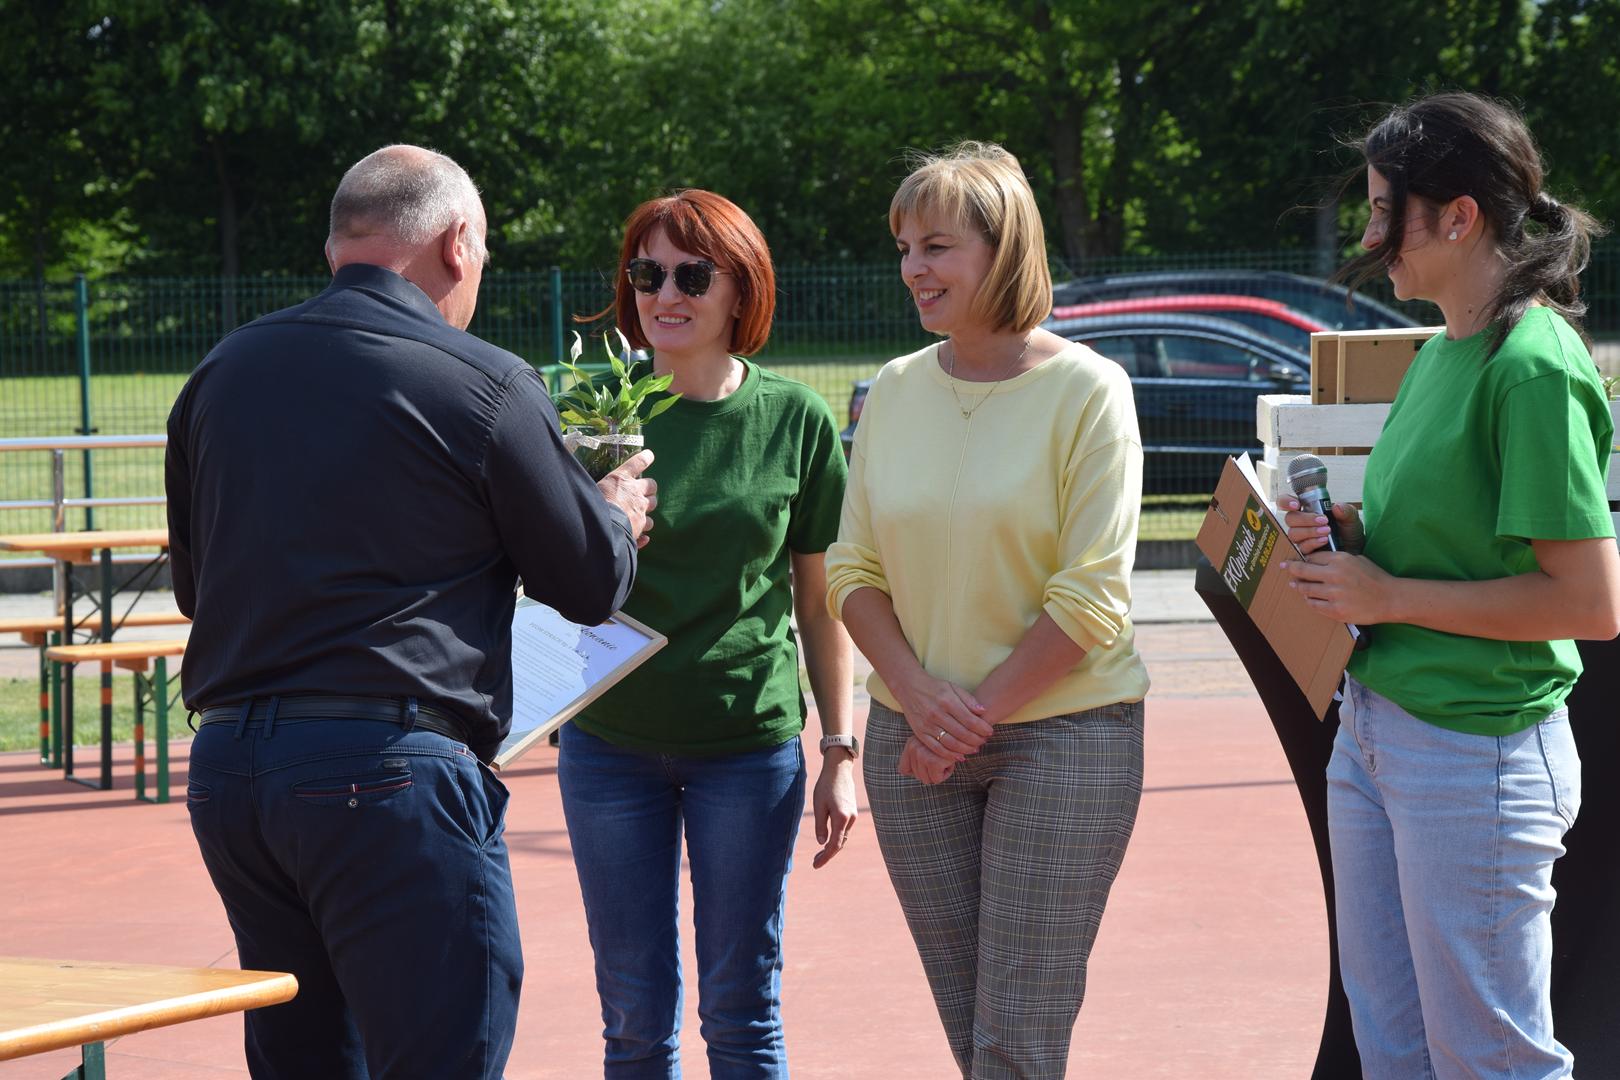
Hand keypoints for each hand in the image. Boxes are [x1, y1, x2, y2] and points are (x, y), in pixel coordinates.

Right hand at [598, 449, 656, 548]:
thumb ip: (601, 487)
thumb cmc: (592, 506)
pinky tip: (642, 534)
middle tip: (642, 492)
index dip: (644, 458)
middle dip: (648, 488)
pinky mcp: (642, 525)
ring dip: (647, 506)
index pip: (638, 463)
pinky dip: (645, 528)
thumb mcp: (592, 490)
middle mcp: (635, 492)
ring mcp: (641, 508)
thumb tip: (589, 486)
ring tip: (639, 511)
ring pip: (652, 504)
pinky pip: (649, 524)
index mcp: (621, 479)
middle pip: (651, 485)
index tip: (649, 455)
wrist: (600, 528)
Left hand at [811, 751, 857, 868]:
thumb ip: (821, 825)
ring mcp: (853, 816)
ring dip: (832, 846)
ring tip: (819, 854)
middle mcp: (850, 819)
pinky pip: (844, 830)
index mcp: (841, 818)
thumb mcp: (819, 806)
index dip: (825, 857)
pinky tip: (828, 839)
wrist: (839, 769)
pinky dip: (836, 837)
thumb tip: (822, 843)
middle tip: (815, 862)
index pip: (834, 845)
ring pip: (843, 837)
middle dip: (827, 854)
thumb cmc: (826, 786)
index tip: (816, 865)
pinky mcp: (852, 812)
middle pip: (840, 843)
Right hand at [892, 672, 992, 761]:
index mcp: (947, 701)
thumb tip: (983, 711)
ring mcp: (927, 725)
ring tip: (974, 749)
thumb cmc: (934, 687)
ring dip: (965, 749)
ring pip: (950, 743)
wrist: (909, 687)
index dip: (982, 728)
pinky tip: (959, 756)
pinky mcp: (920, 733)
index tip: (990, 731)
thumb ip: (968, 699)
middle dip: (976, 740)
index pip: (969, 720)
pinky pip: (936, 748)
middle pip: (961, 733)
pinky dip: (949, 755)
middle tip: (984, 741)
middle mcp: (936, 714)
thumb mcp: (952, 687)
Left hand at [898, 736, 955, 784]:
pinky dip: (945, 774)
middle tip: (940, 758)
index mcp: (911, 744)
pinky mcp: (933, 761)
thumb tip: (905, 773)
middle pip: (917, 776)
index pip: (903, 770)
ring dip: (938, 773)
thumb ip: (916, 757)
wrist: (966, 734)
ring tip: (944, 758)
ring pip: (926, 779)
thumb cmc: (948, 743)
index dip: (916, 772)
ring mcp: (922, 754)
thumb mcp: (928, 746)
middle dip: (931, 772)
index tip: (928, 764)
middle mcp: (914, 748)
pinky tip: (949, 761)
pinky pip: (936, 780)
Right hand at [1277, 495, 1364, 555]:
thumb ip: (1346, 511)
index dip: (1285, 502)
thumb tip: (1336, 507)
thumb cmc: (1349, 532)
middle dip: (1305, 519)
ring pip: (1294, 533)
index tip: (1296, 505)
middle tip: (1323, 520)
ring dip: (1309, 531)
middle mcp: (1300, 523)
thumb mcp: (1351, 519)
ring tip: (1326, 532)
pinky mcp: (1304, 551)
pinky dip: (1312, 543)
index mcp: (1307, 510)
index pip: (1285, 502)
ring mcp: (1301, 538)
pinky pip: (1301, 547)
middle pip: (1290, 519)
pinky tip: (1324, 540)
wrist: (1355, 551)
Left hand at [1280, 550, 1395, 624]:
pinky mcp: (1336, 610)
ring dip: (1299, 587)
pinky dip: (1309, 601)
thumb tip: (1314, 559)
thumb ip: (1336, 559)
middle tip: (1284, 567)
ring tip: (1295, 585)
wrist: (1390, 598)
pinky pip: (1314, 605)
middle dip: (1291, 568)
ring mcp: (1334, 594)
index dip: (1303, 559)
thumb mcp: (1356, 559)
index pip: (1312, 557)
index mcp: (1340, 559)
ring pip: (1305, 589)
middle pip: (1302, 570)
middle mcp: (1335, 575)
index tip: (1296, 560)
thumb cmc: (1374, 577)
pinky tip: (1309, 598)